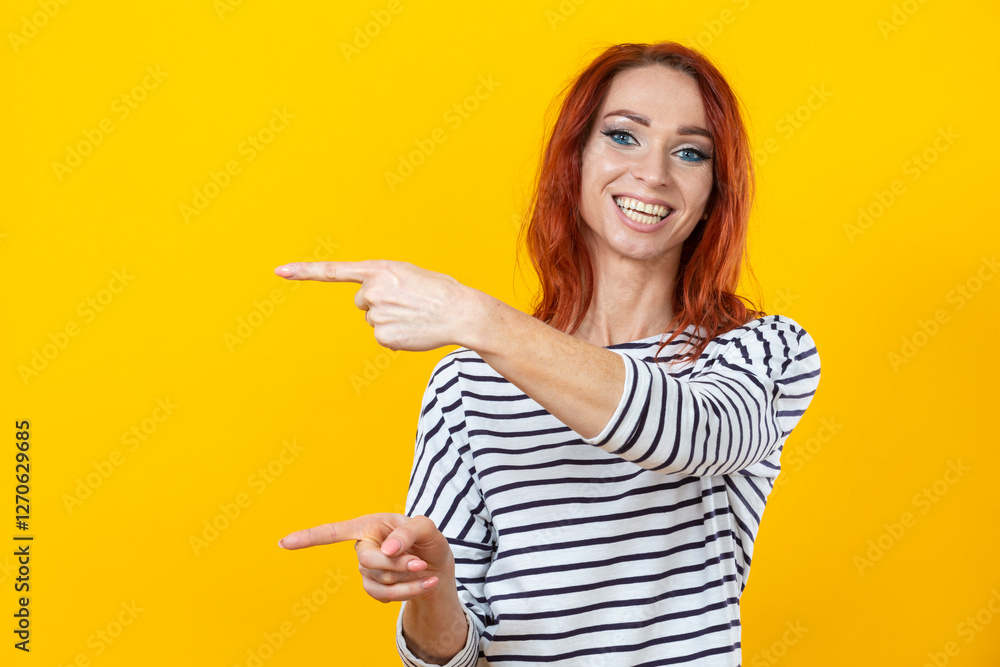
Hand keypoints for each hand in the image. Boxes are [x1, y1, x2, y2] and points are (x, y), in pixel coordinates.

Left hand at [273, 260, 480, 351]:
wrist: (460, 311)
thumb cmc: (438, 291)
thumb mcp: (408, 274)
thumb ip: (383, 281)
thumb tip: (367, 302)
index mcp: (379, 270)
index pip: (333, 270)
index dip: (304, 271)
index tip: (279, 272)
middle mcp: (372, 290)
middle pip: (362, 302)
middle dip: (379, 303)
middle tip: (406, 303)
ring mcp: (376, 314)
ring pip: (373, 320)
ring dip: (390, 319)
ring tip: (413, 316)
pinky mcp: (383, 336)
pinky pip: (382, 337)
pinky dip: (396, 336)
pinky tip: (413, 329)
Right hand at [278, 512, 455, 602]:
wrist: (437, 564)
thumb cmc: (427, 539)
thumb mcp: (426, 528)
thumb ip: (407, 533)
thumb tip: (385, 550)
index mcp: (369, 524)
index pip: (334, 532)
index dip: (308, 537)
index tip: (283, 543)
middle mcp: (363, 546)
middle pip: (368, 561)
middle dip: (398, 564)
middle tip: (420, 562)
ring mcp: (366, 570)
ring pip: (381, 581)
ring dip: (408, 579)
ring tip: (425, 569)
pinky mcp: (374, 589)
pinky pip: (386, 596)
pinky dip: (410, 591)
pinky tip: (424, 582)